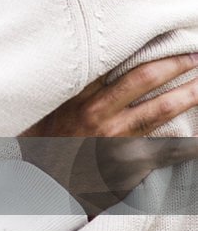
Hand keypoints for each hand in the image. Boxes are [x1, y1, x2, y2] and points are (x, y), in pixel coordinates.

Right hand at [21, 54, 197, 213]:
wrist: (47, 190)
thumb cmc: (47, 150)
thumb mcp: (49, 113)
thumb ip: (69, 91)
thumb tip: (88, 68)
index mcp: (80, 98)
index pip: (116, 63)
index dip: (144, 50)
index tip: (164, 40)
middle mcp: (99, 114)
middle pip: (144, 79)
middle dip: (174, 64)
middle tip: (196, 54)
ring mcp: (117, 140)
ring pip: (161, 109)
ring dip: (188, 94)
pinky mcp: (131, 164)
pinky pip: (169, 149)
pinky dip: (190, 143)